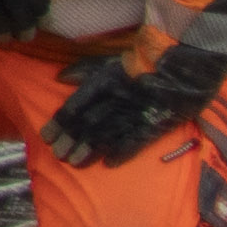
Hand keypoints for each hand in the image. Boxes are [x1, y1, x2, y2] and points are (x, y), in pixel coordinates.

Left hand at [45, 59, 212, 167]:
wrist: (179, 68)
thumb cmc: (139, 65)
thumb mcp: (107, 63)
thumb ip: (83, 71)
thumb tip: (60, 78)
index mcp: (101, 85)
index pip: (74, 107)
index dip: (59, 124)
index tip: (47, 137)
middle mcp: (113, 101)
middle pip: (86, 124)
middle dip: (71, 141)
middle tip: (58, 155)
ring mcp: (132, 115)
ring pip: (106, 136)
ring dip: (89, 150)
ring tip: (75, 163)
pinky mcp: (153, 126)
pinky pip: (134, 142)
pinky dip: (120, 154)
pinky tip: (108, 164)